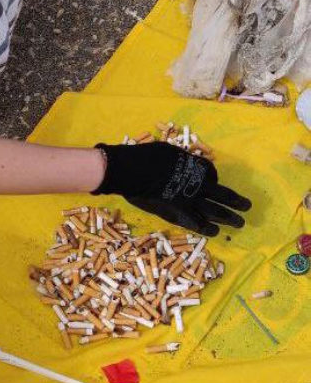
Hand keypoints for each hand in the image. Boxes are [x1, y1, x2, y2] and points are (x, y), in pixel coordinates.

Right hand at [94, 141, 250, 235]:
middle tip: (248, 207)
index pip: (211, 174)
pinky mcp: (178, 211)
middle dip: (236, 202)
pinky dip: (207, 227)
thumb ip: (178, 158)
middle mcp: (198, 184)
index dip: (213, 179)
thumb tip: (179, 160)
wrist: (134, 170)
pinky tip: (215, 232)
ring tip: (239, 223)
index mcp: (196, 166)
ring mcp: (190, 199)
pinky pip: (197, 222)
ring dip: (229, 218)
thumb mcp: (167, 150)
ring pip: (215, 210)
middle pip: (223, 194)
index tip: (212, 182)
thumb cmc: (147, 156)